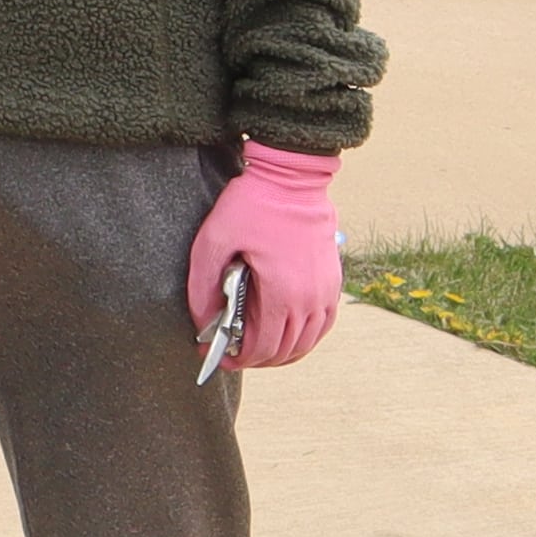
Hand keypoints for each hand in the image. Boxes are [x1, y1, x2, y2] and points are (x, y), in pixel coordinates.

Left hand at [186, 142, 343, 372]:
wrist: (291, 177)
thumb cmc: (250, 205)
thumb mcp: (212, 242)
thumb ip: (202, 286)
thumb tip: (202, 323)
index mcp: (282, 293)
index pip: (263, 348)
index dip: (239, 359)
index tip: (219, 356)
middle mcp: (310, 299)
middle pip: (285, 351)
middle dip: (255, 358)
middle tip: (232, 352)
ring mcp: (326, 291)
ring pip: (307, 343)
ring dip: (281, 352)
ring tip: (255, 347)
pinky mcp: (333, 281)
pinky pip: (323, 324)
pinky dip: (305, 337)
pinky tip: (286, 333)